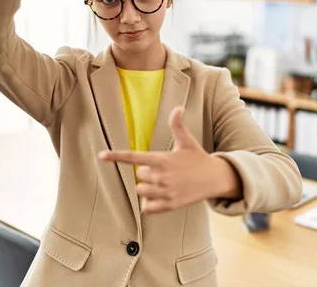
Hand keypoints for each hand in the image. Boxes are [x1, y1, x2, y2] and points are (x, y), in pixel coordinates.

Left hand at [99, 107, 241, 214]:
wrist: (215, 178)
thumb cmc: (198, 158)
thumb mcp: (187, 141)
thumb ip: (178, 125)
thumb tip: (178, 107)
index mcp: (162, 159)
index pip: (134, 157)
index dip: (116, 156)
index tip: (101, 156)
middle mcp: (161, 176)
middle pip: (139, 176)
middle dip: (147, 173)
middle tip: (164, 170)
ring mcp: (165, 192)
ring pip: (141, 192)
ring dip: (148, 188)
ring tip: (163, 183)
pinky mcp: (170, 205)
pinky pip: (148, 208)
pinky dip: (150, 204)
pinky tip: (160, 197)